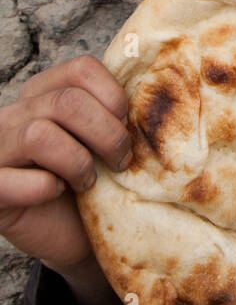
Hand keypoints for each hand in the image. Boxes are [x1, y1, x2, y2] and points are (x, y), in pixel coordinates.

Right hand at [0, 54, 131, 273]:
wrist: (77, 236)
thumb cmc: (96, 183)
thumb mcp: (106, 140)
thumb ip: (116, 111)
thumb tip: (152, 93)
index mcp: (44, 92)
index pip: (81, 68)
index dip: (113, 96)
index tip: (127, 125)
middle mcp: (15, 114)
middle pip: (67, 101)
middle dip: (107, 134)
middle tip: (121, 161)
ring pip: (38, 134)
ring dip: (77, 162)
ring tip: (88, 181)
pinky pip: (8, 181)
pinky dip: (41, 188)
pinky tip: (55, 192)